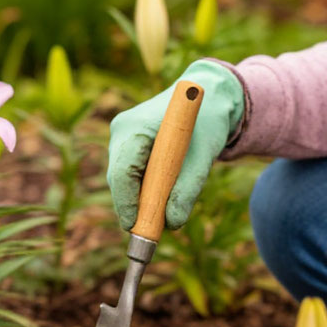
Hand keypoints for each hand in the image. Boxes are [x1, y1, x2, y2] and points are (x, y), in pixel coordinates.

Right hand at [107, 59, 243, 230]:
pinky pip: (129, 174)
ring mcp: (121, 137)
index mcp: (136, 126)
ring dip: (140, 197)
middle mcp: (122, 130)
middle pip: (118, 178)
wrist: (208, 96)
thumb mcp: (203, 157)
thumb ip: (187, 190)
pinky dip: (143, 188)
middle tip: (153, 230)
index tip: (135, 227)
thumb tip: (172, 223)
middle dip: (133, 205)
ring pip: (122, 179)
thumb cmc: (207, 122)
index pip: (121, 170)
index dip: (125, 202)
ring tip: (164, 209)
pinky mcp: (126, 144)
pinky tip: (162, 191)